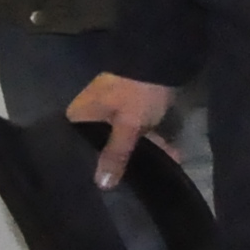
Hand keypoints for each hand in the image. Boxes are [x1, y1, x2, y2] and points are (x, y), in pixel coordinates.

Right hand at [64, 71, 174, 187]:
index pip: (77, 147)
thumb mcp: (127, 125)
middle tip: (130, 189)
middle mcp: (92, 114)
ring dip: (144, 154)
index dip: (89, 167)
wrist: (163, 59)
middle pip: (102, 146)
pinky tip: (172, 157)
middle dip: (120, 164)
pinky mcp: (134, 111)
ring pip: (124, 141)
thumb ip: (115, 153)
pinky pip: (140, 133)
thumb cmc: (136, 92)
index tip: (100, 188)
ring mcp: (114, 112)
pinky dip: (154, 143)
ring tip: (158, 176)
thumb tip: (102, 185)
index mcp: (80, 115)